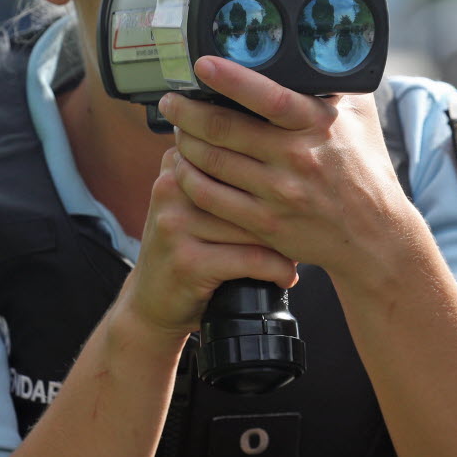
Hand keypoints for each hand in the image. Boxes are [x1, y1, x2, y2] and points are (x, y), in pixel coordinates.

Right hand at [121, 145, 298, 339]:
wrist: (150, 304)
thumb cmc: (187, 250)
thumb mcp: (193, 203)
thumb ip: (218, 174)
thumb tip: (286, 154)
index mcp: (176, 163)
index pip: (238, 152)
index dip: (273, 173)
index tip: (296, 192)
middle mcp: (172, 187)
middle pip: (249, 186)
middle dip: (284, 209)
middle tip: (307, 224)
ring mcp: (175, 223)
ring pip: (254, 223)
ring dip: (286, 243)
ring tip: (299, 252)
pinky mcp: (186, 261)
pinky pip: (250, 258)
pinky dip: (277, 269)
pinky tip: (285, 276)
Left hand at [158, 56, 425, 284]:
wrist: (374, 235)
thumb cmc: (365, 168)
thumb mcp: (360, 117)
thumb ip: (336, 82)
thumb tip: (314, 46)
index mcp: (319, 125)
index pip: (270, 97)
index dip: (231, 79)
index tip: (202, 64)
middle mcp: (297, 159)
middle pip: (225, 130)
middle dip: (187, 112)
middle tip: (171, 100)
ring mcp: (278, 194)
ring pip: (211, 163)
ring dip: (184, 143)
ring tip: (177, 129)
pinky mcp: (264, 223)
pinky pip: (211, 199)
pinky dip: (189, 179)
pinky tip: (183, 167)